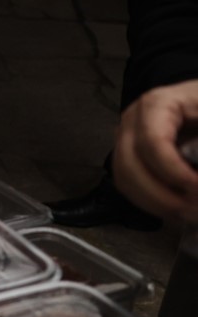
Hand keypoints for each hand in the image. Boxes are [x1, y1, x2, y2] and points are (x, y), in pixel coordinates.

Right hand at [113, 79, 197, 222]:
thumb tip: (197, 171)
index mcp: (156, 104)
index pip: (152, 143)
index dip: (176, 172)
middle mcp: (133, 121)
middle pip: (130, 165)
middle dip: (163, 196)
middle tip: (196, 208)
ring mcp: (128, 138)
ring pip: (125, 179)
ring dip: (157, 204)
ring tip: (190, 212)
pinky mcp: (131, 155)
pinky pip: (129, 185)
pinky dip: (152, 203)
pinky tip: (179, 209)